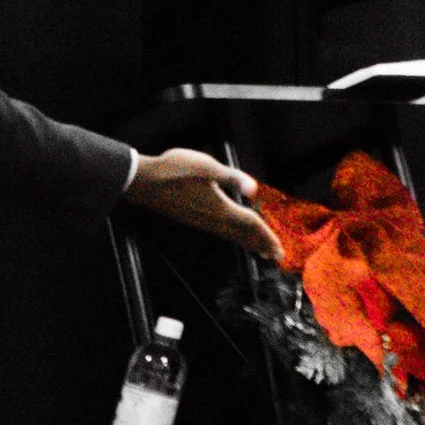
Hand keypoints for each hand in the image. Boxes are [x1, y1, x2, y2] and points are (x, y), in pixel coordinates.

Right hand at [132, 147, 279, 258]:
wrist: (145, 182)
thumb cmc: (175, 171)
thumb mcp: (208, 168)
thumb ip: (233, 178)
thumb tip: (253, 188)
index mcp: (221, 208)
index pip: (250, 224)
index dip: (267, 236)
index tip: (278, 248)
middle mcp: (213, 219)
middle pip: (243, 235)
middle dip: (261, 245)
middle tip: (275, 256)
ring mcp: (201, 221)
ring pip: (231, 236)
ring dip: (248, 243)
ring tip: (259, 249)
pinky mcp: (192, 218)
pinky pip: (220, 232)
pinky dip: (233, 235)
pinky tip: (231, 232)